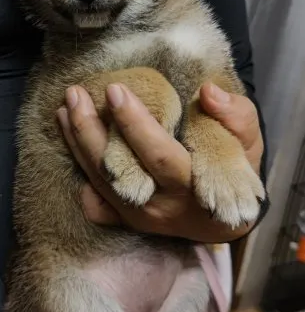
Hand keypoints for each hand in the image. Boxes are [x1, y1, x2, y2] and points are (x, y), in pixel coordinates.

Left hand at [57, 82, 263, 242]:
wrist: (224, 216)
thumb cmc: (234, 170)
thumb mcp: (247, 143)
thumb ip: (236, 117)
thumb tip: (208, 92)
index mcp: (192, 186)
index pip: (157, 154)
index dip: (134, 123)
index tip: (114, 89)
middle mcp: (161, 206)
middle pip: (117, 171)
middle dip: (91, 131)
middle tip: (75, 94)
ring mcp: (139, 218)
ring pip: (99, 182)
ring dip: (77, 143)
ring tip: (64, 108)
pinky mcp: (126, 221)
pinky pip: (95, 203)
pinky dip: (79, 172)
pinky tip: (70, 140)